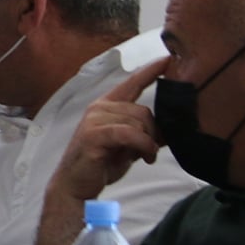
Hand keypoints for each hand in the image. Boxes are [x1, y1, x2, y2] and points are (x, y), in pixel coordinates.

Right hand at [49, 56, 170, 202]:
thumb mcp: (128, 145)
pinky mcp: (93, 134)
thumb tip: (169, 128)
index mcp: (106, 106)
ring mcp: (94, 120)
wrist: (75, 184)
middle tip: (151, 150)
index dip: (150, 71)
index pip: (131, 84)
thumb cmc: (101, 163)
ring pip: (137, 122)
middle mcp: (99, 108)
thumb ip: (143, 132)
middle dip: (153, 132)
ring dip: (148, 142)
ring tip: (145, 156)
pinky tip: (145, 156)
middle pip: (142, 110)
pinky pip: (128, 133)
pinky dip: (142, 145)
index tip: (167, 59)